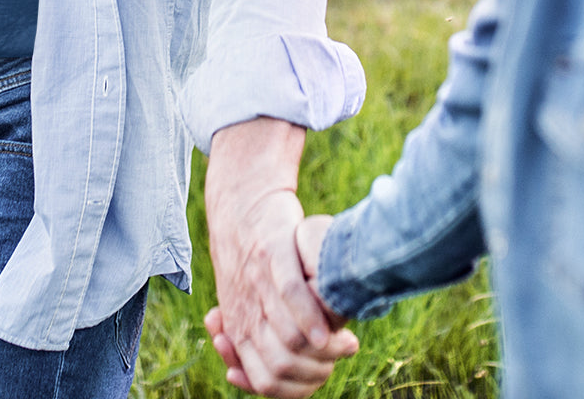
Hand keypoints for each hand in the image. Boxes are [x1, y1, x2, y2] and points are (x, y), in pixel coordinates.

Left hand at [204, 120, 358, 396]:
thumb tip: (238, 377)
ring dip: (323, 350)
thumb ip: (245, 338)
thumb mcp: (239, 302)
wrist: (240, 204)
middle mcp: (245, 309)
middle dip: (314, 372)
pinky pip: (291, 292)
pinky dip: (312, 316)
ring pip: (288, 340)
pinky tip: (330, 326)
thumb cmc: (248, 259)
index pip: (264, 381)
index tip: (321, 375)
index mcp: (238, 326)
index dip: (297, 389)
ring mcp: (258, 282)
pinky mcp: (272, 250)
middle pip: (279, 368)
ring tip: (345, 341)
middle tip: (337, 358)